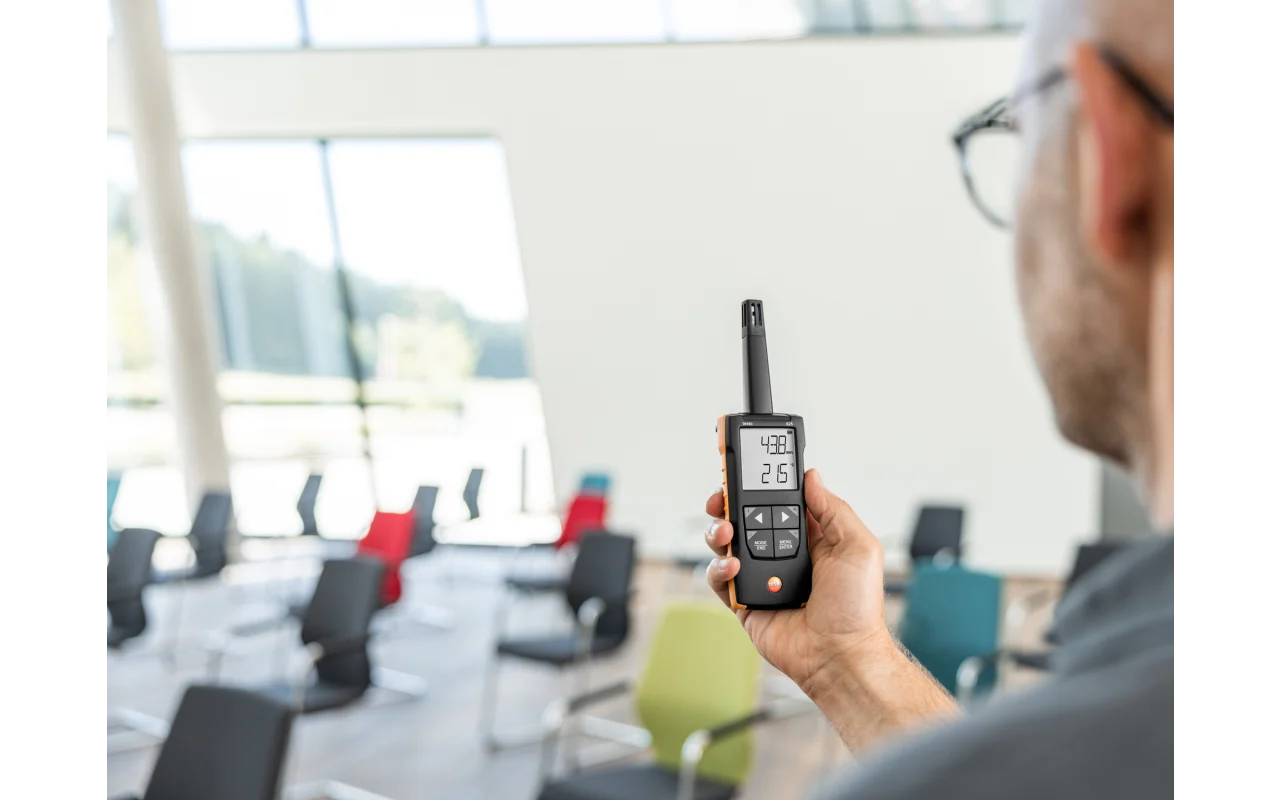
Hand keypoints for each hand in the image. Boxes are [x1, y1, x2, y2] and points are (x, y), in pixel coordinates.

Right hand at [704, 468, 893, 696]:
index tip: (745, 472)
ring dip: (718, 532)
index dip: (761, 487)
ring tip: (725, 532)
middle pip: (744, 519)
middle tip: (720, 498)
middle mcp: (783, 555)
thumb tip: (812, 477)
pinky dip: (719, 569)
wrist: (840, 655)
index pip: (778, 503)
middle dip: (727, 504)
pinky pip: (719, 579)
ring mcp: (761, 578)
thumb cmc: (857, 608)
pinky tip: (733, 567)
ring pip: (726, 545)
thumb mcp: (858, 546)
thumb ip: (833, 509)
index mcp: (810, 537)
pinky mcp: (744, 602)